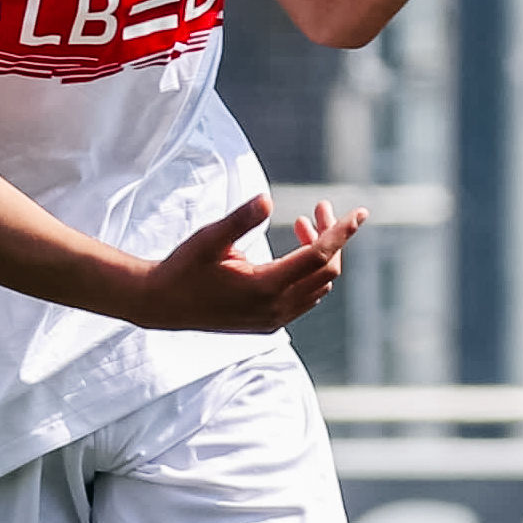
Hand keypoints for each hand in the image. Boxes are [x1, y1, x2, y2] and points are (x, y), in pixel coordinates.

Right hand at [120, 196, 359, 335]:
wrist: (163, 304)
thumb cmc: (184, 266)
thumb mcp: (210, 238)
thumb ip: (241, 220)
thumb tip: (268, 199)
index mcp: (265, 286)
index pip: (319, 256)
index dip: (342, 232)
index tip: (360, 213)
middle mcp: (275, 308)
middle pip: (327, 271)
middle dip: (331, 238)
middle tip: (318, 209)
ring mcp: (273, 319)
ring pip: (319, 286)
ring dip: (320, 255)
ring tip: (303, 226)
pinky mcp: (268, 323)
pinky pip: (306, 299)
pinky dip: (310, 274)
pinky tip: (295, 253)